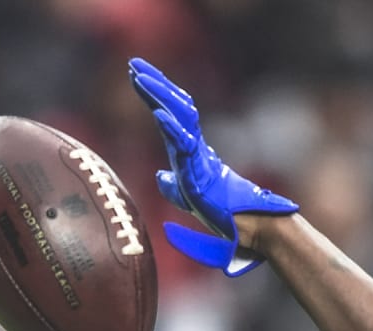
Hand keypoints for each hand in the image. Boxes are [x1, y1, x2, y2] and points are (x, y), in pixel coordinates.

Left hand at [127, 58, 299, 276]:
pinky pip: (184, 145)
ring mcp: (196, 155)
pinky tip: (158, 114)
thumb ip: (171, 183)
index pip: (169, 111)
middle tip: (133, 64)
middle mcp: (193, 145)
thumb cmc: (216, 208)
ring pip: (178, 117)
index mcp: (187, 147)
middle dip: (154, 83)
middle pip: (173, 105)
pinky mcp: (199, 171)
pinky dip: (171, 128)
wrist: (239, 224)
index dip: (153, 91)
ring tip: (139, 78)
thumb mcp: (184, 194)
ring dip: (159, 96)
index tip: (135, 72)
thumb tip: (159, 176)